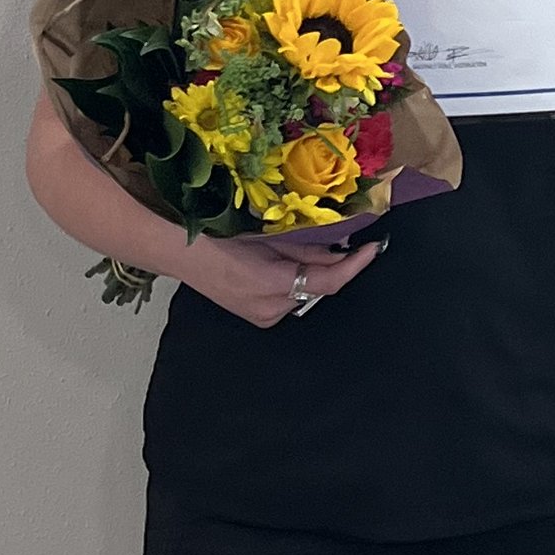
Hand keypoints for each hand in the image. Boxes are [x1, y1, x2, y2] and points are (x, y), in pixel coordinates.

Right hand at [190, 230, 384, 330]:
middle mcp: (272, 309)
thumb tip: (339, 248)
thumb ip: (306, 248)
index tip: (373, 248)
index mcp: (273, 285)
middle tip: (339, 240)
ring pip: (304, 293)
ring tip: (294, 249)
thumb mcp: (268, 237)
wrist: (180, 252)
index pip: (328, 282)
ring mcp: (264, 318)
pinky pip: (289, 299)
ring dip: (310, 273)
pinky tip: (283, 266)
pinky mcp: (258, 318)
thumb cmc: (220, 236)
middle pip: (318, 288)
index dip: (355, 265)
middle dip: (331, 265)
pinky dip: (294, 282)